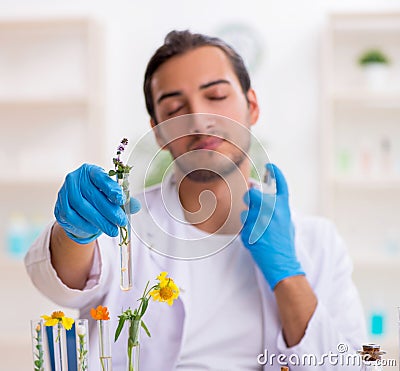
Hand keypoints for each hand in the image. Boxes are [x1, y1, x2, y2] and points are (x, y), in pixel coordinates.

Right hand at [54, 163, 140, 243]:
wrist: (78, 210)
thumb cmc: (98, 198)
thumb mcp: (110, 195)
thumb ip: (123, 199)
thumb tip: (136, 206)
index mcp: (89, 171)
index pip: (100, 177)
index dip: (111, 188)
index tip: (121, 199)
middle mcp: (74, 179)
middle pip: (93, 195)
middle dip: (109, 211)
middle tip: (122, 221)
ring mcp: (64, 192)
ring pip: (83, 208)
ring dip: (100, 221)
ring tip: (114, 230)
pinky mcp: (59, 207)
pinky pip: (74, 218)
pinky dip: (87, 225)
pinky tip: (97, 230)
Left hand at [240, 163, 303, 289]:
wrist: (282, 263)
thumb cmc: (284, 243)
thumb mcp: (287, 222)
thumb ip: (276, 208)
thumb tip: (260, 193)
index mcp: (284, 207)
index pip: (281, 183)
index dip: (275, 172)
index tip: (269, 165)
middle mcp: (273, 210)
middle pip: (252, 194)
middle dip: (249, 198)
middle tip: (252, 205)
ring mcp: (261, 220)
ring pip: (245, 213)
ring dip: (248, 221)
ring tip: (259, 232)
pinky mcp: (250, 231)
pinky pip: (243, 227)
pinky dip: (247, 233)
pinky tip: (256, 240)